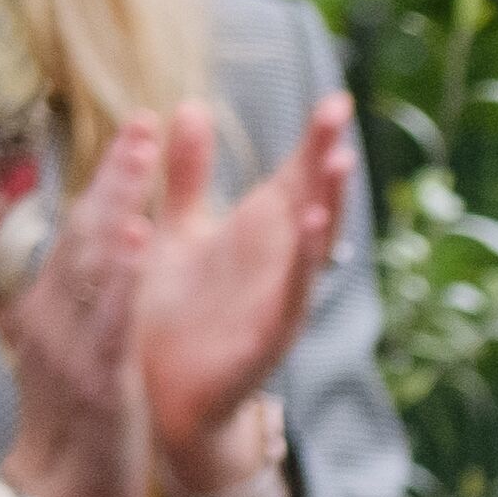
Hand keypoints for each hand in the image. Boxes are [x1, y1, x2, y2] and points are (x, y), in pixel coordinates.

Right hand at [0, 113, 168, 496]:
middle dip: (117, 173)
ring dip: (116, 201)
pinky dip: (116, 276)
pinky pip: (105, 318)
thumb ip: (84, 305)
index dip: (111, 181)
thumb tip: (100, 257)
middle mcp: (53, 317)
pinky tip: (133, 239)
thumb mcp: (77, 353)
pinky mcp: (92, 379)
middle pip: (82, 229)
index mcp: (54, 310)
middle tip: (146, 121)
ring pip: (90, 261)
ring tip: (142, 152)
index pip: (82, 233)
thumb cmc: (77, 429)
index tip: (140, 132)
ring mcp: (68, 345)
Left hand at [134, 97, 351, 496]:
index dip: (312, 139)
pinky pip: (292, 296)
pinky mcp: (266, 338)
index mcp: (255, 233)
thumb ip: (188, 174)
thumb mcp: (178, 231)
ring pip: (313, 245)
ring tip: (338, 161)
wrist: (157, 400)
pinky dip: (305, 264)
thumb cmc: (172, 316)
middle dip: (325, 157)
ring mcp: (276, 300)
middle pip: (310, 200)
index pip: (292, 175)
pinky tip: (313, 230)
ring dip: (328, 205)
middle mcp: (274, 262)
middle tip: (339, 111)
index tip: (331, 96)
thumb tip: (190, 105)